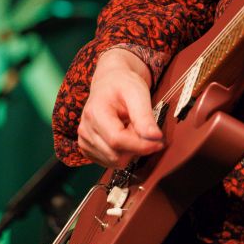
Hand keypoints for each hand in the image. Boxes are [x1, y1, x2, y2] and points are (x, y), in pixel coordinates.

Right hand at [77, 49, 163, 166]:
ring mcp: (84, 140)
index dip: (141, 145)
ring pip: (113, 161)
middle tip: (144, 128)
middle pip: (115, 154)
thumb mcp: (137, 92)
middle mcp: (85, 129)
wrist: (110, 81)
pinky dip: (122, 153)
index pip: (117, 140)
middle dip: (136, 146)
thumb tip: (155, 137)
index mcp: (95, 112)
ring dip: (130, 150)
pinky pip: (109, 162)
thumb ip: (144, 116)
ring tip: (132, 128)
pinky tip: (124, 135)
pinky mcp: (87, 148)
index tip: (159, 142)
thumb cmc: (123, 84)